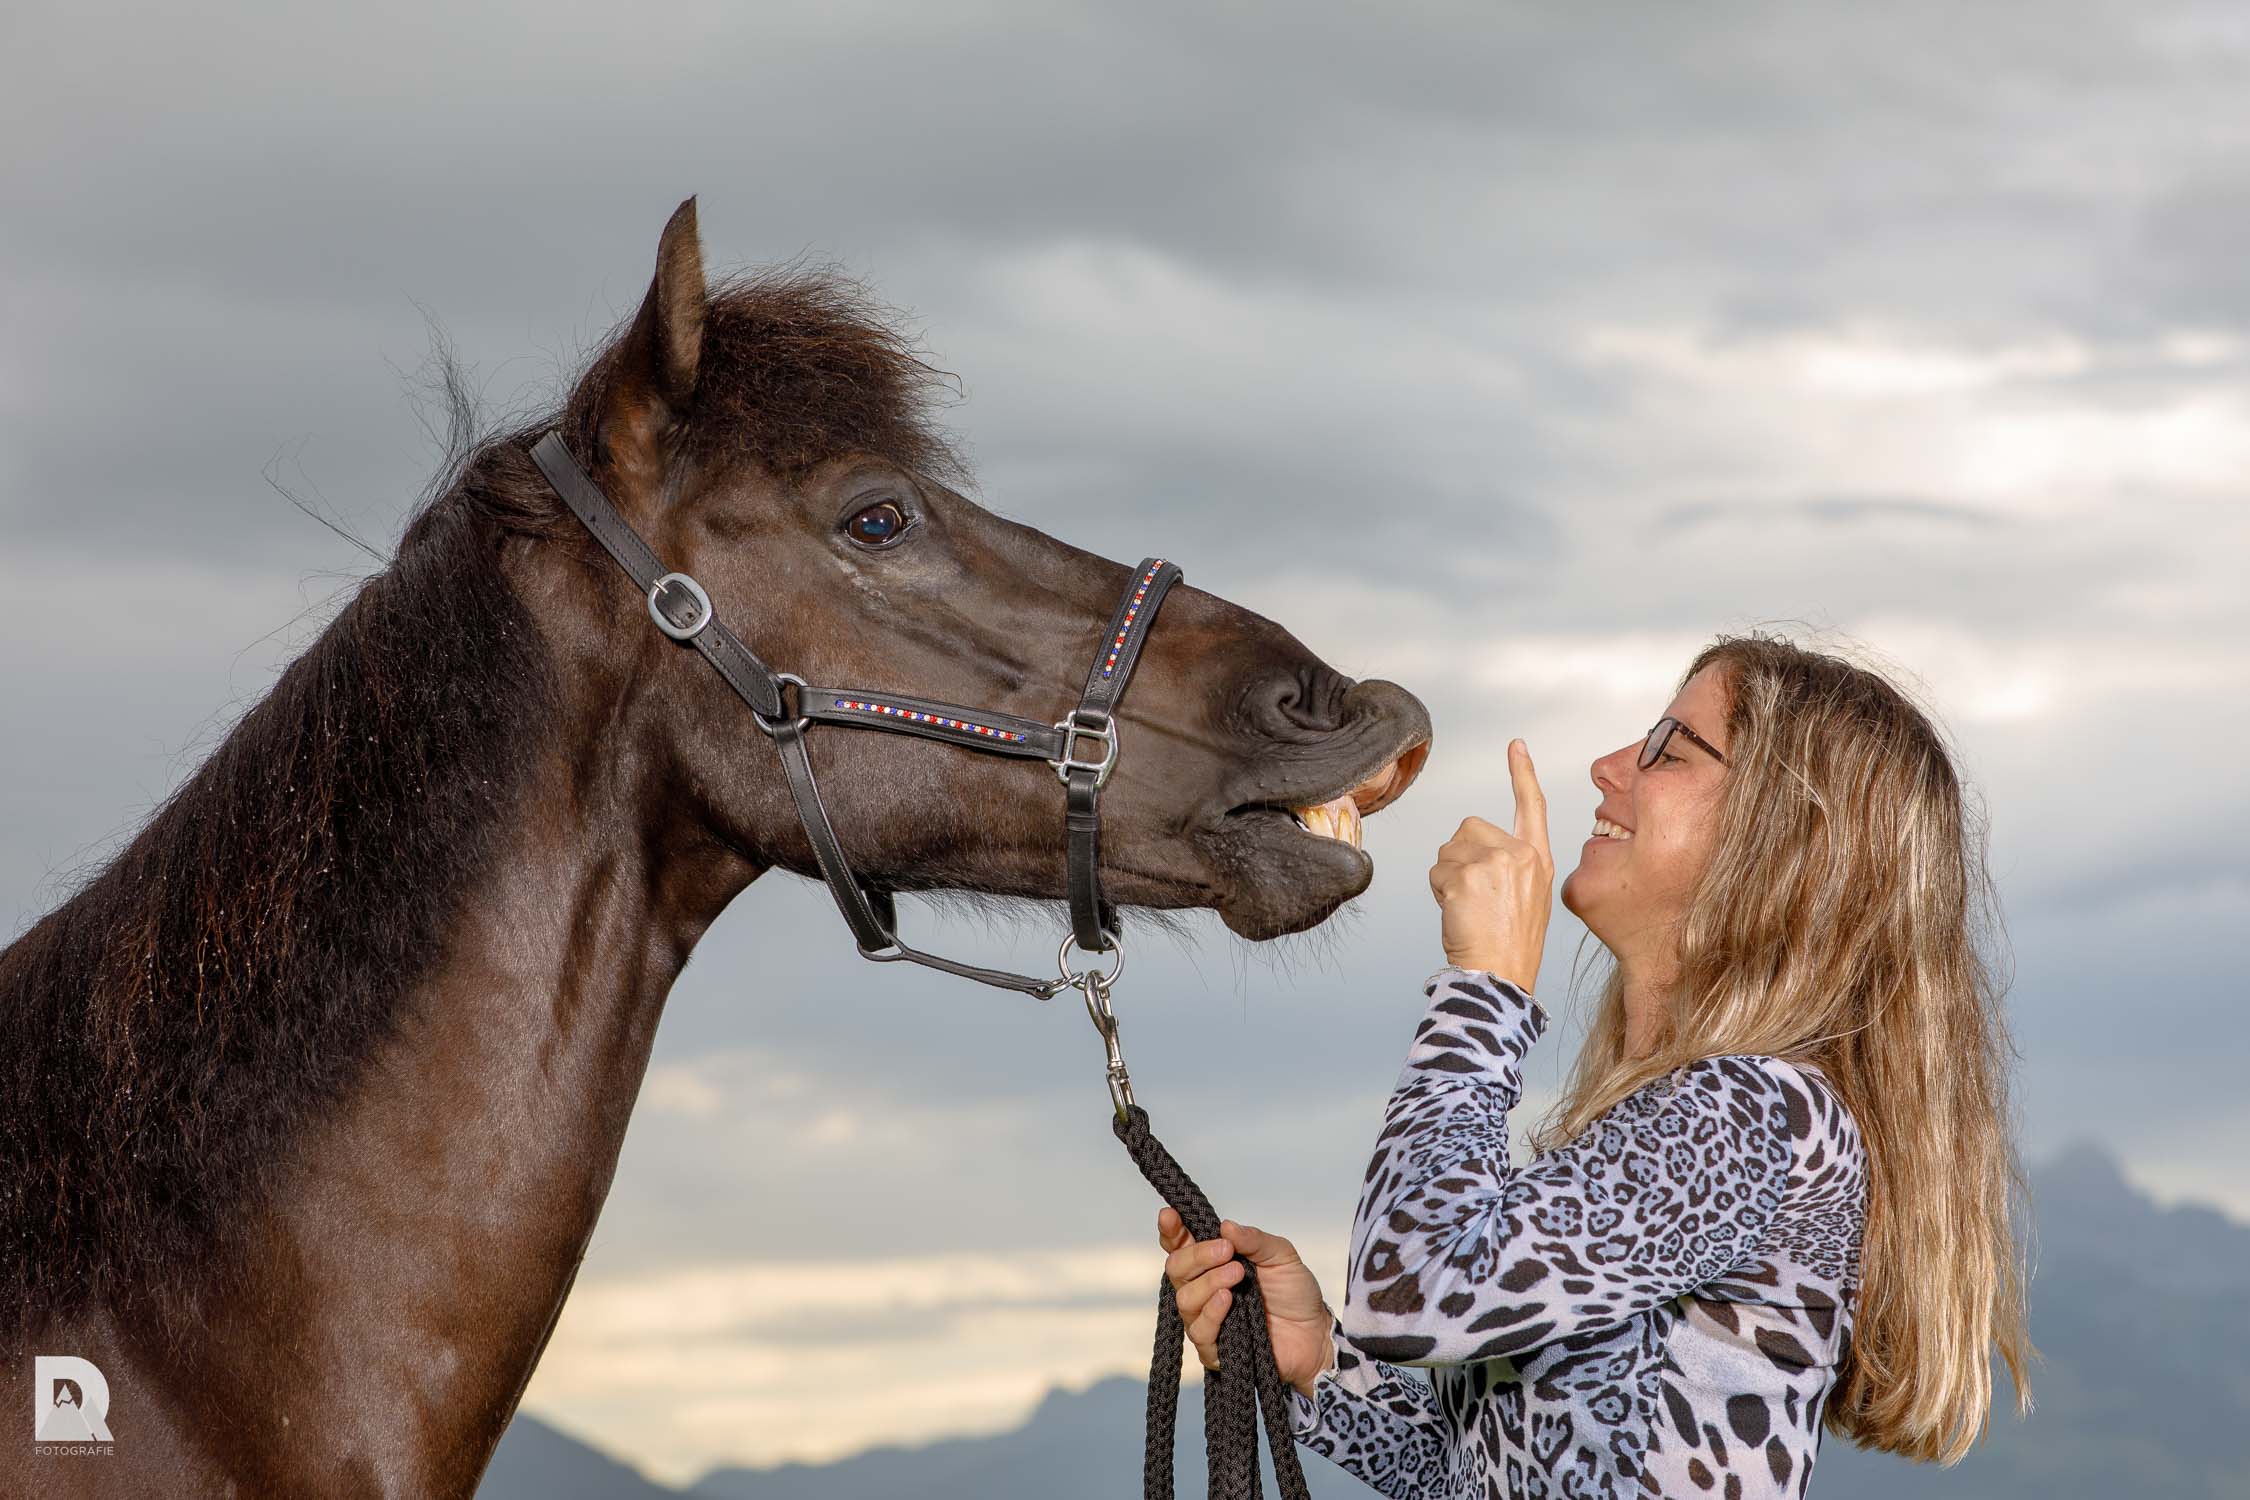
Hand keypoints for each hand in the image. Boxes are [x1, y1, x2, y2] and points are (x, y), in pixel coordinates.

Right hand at [1157, 1207, 1336, 1398]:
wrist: (1315, 1334)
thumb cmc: (1295, 1293)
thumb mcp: (1281, 1255)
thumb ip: (1254, 1240)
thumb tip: (1225, 1225)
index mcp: (1214, 1263)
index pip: (1181, 1245)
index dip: (1171, 1231)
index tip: (1170, 1216)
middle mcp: (1204, 1289)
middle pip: (1177, 1270)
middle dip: (1197, 1256)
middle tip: (1226, 1251)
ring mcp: (1207, 1319)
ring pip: (1185, 1299)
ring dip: (1209, 1282)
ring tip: (1237, 1274)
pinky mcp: (1216, 1349)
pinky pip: (1200, 1331)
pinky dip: (1212, 1313)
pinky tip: (1227, 1300)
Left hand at [1428, 738, 1551, 989]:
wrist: (1501, 974)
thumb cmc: (1510, 944)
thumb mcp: (1529, 898)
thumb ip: (1511, 865)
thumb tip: (1477, 855)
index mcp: (1538, 858)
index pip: (1532, 806)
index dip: (1523, 773)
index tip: (1516, 746)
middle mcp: (1519, 854)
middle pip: (1469, 829)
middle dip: (1461, 856)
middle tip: (1474, 896)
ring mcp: (1493, 863)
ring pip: (1448, 850)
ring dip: (1448, 877)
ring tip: (1468, 908)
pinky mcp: (1466, 876)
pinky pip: (1436, 872)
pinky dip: (1438, 892)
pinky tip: (1457, 913)